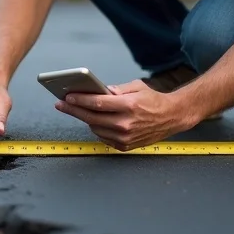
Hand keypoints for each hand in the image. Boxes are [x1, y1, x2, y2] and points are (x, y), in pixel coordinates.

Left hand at [54, 80, 196, 150]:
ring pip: (95, 128)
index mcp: (128, 106)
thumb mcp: (136, 87)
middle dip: (74, 110)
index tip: (67, 97)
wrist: (172, 117)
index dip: (80, 100)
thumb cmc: (153, 100)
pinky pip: (103, 137)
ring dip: (84, 119)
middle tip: (61, 104)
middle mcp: (126, 123)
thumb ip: (115, 90)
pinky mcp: (125, 146)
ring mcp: (125, 137)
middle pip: (92, 117)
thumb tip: (96, 91)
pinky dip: (97, 129)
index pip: (97, 103)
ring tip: (76, 110)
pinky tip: (93, 121)